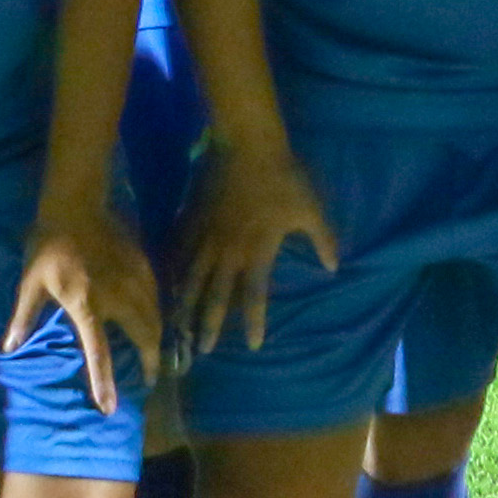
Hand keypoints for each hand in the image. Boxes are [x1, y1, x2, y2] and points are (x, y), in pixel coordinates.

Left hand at [8, 185, 167, 416]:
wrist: (76, 204)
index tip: (110, 407)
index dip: (105, 383)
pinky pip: (158, 295)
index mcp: (87, 305)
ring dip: (158, 338)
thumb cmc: (48, 245)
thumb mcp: (30, 283)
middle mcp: (117, 296)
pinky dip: (160, 312)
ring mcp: (134, 279)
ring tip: (157, 353)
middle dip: (151, 361)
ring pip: (156, 316)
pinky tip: (157, 318)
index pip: (100, 352)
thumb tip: (9, 349)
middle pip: (143, 336)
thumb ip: (24, 318)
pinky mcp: (143, 264)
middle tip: (151, 378)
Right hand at [179, 138, 334, 354]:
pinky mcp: (192, 219)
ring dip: (185, 304)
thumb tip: (334, 267)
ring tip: (175, 326)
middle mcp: (229, 252)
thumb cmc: (284, 178)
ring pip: (192, 278)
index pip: (255, 296)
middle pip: (216, 296)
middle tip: (201, 351)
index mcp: (258, 252)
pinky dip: (172, 269)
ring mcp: (207, 236)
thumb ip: (323, 240)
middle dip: (209, 325)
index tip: (253, 346)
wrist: (249, 146)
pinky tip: (163, 283)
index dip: (255, 322)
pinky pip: (178, 250)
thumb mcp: (311, 210)